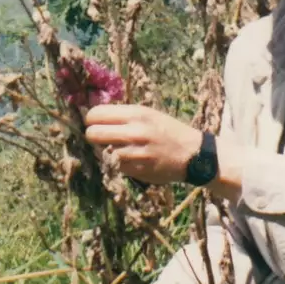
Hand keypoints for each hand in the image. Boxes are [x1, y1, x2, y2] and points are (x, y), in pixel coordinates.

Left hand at [82, 104, 203, 185]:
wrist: (193, 154)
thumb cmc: (168, 130)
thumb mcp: (148, 114)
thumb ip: (123, 114)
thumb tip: (94, 114)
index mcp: (136, 114)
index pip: (96, 114)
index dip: (91, 119)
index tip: (94, 122)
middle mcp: (135, 132)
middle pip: (93, 134)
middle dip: (92, 136)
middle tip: (99, 137)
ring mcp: (136, 152)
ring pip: (103, 152)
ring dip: (106, 151)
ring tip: (118, 148)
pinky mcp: (137, 170)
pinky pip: (115, 165)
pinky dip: (118, 163)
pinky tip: (129, 159)